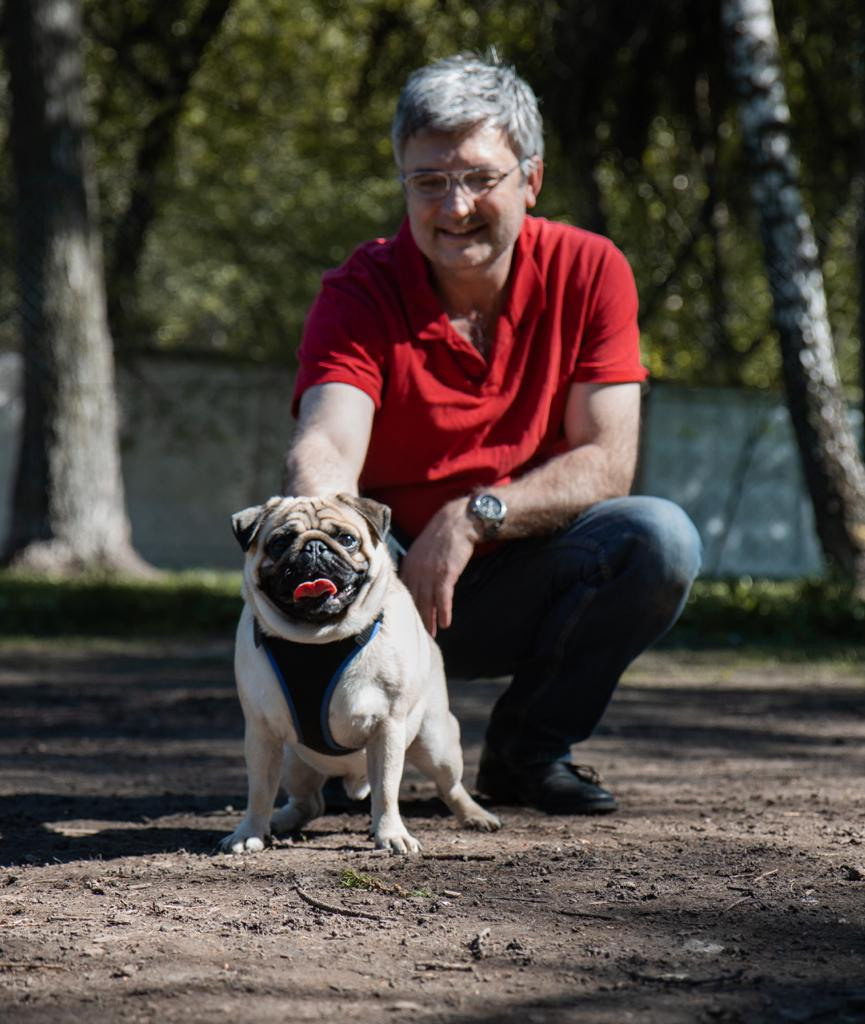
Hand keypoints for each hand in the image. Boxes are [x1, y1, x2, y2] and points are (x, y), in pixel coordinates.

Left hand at [399, 499, 480, 636]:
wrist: (457, 522)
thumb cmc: (441, 535)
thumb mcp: (421, 550)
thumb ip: (415, 566)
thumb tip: (414, 582)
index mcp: (408, 565)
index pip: (403, 592)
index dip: (405, 608)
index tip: (406, 621)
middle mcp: (416, 570)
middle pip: (413, 600)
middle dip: (416, 618)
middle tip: (418, 634)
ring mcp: (430, 572)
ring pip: (427, 602)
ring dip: (429, 620)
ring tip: (432, 634)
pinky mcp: (446, 573)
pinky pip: (443, 598)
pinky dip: (444, 612)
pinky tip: (445, 623)